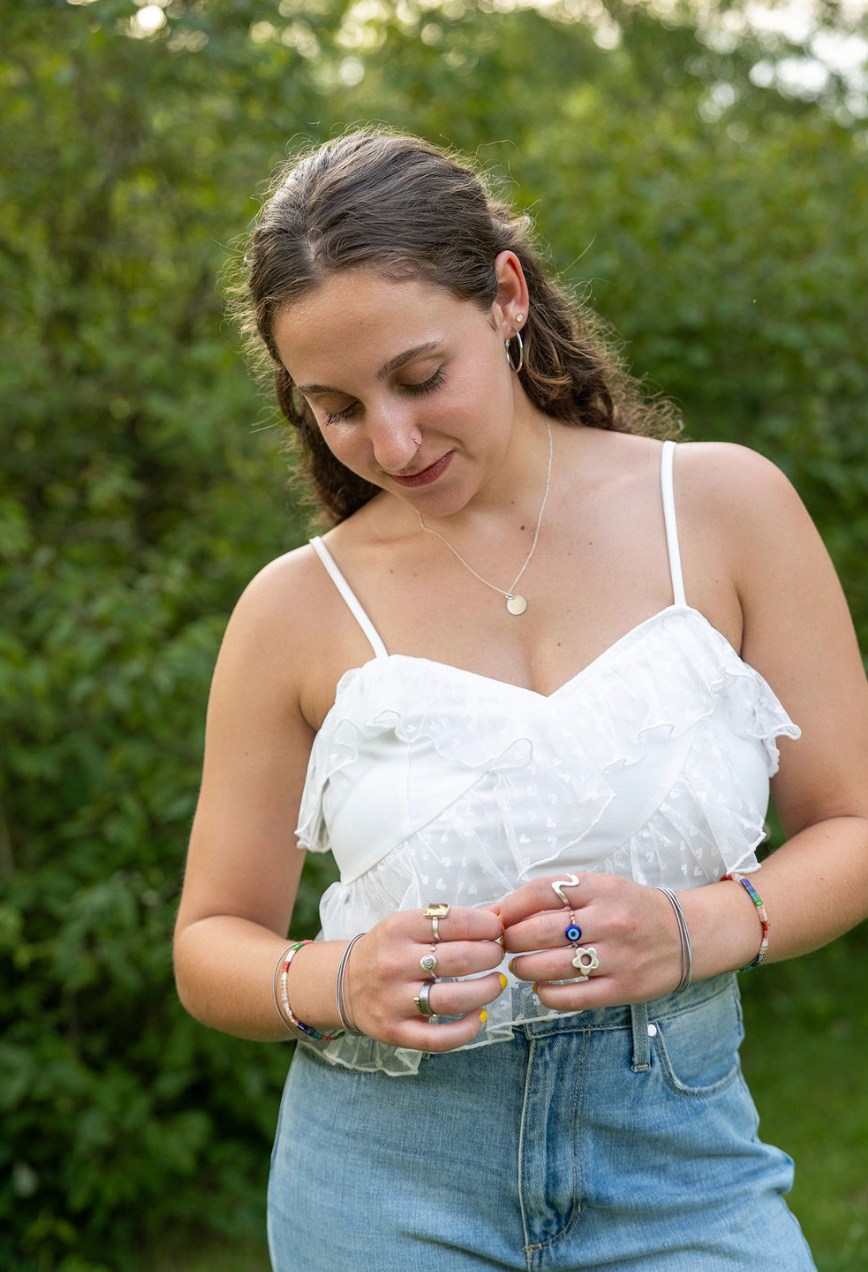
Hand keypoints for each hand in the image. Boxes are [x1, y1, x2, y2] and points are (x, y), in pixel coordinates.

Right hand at [344, 906, 505, 1051]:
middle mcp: (394, 963)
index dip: (486, 924)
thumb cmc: (387, 950)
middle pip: (458, 959)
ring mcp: (393, 1000)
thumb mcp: (410, 924)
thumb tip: (500, 912)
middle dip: (491, 955)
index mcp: (398, 928)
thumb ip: (454, 919)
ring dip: (487, 990)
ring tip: (498, 982)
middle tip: (498, 954)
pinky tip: (481, 1016)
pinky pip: (438, 1038)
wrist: (343, 983)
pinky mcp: (395, 1031)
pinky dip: (467, 1030)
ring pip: (453, 999)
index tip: (498, 929)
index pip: (453, 921)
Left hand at [499, 873, 684, 1009]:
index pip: (540, 892)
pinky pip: (572, 997)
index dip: (511, 906)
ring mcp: (616, 956)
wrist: (687, 934)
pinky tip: (540, 989)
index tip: (500, 918)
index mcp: (600, 889)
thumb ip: (555, 895)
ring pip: (550, 966)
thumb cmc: (632, 908)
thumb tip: (498, 909)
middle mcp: (608, 920)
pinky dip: (547, 995)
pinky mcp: (622, 988)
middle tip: (506, 944)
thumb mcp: (600, 888)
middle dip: (511, 940)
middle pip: (539, 931)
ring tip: (520, 965)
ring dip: (523, 968)